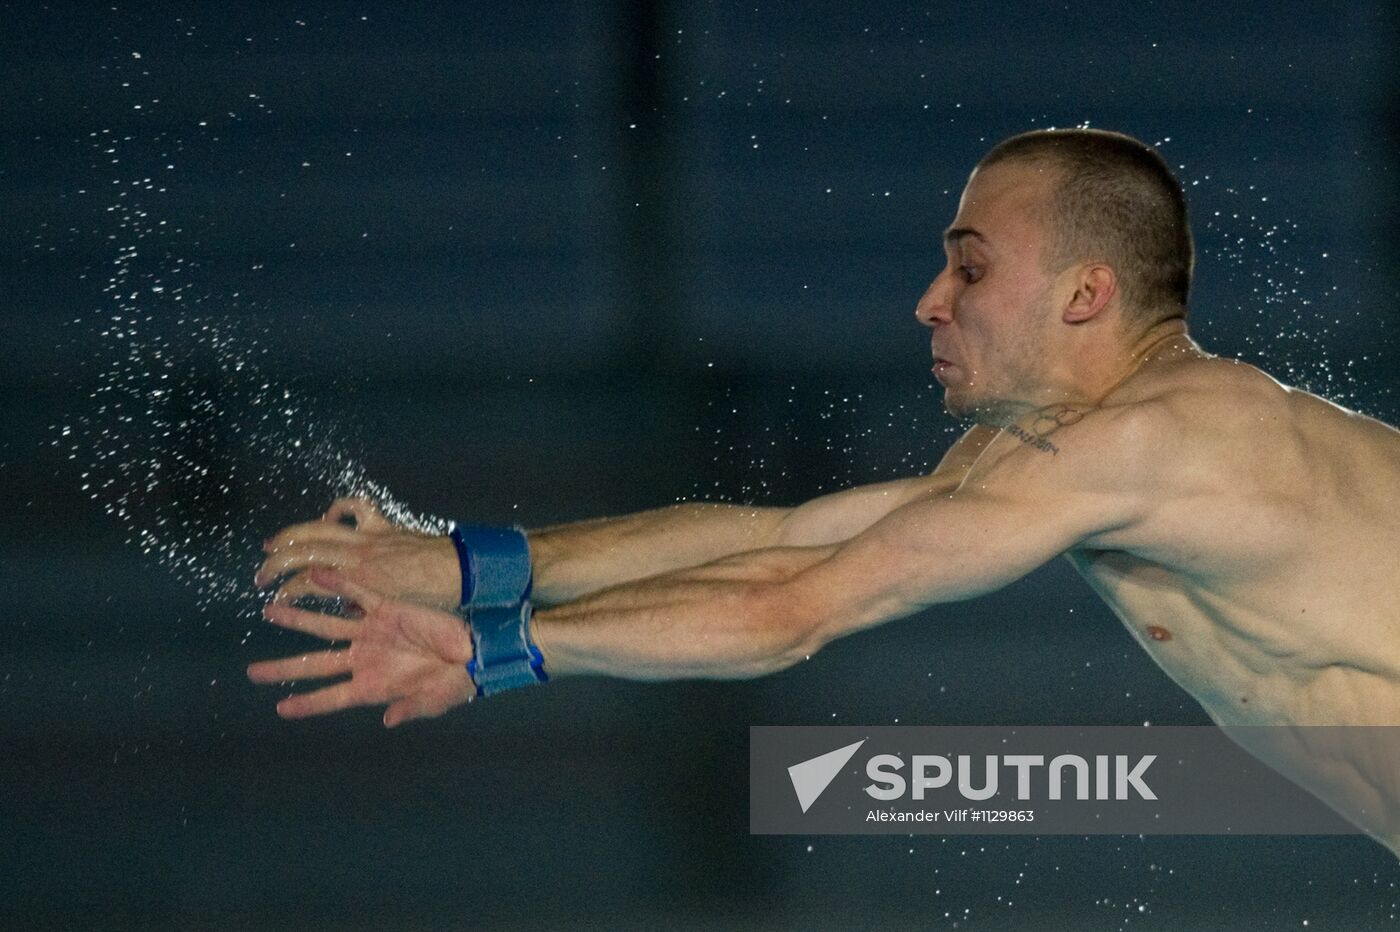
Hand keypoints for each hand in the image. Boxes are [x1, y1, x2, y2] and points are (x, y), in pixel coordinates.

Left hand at [247, 567, 474, 726]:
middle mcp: (365, 658)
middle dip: (284, 668)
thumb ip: (409, 709)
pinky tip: (316, 576)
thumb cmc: (455, 682)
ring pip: (326, 625)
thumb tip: (388, 721)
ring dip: (298, 619)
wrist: (475, 650)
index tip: (281, 708)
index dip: (306, 704)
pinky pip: (358, 593)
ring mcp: (373, 632)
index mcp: (372, 686)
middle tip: (253, 672)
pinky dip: (338, 585)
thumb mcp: (433, 701)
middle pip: (316, 664)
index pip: (332, 697)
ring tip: (270, 612)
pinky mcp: (387, 608)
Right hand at [256, 496, 459, 608]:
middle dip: (277, 562)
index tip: (275, 600)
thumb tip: (347, 607)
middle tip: (261, 574)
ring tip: (273, 544)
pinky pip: (357, 507)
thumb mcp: (395, 612)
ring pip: (320, 528)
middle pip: (304, 551)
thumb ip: (365, 608)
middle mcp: (359, 554)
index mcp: (360, 579)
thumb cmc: (435, 599)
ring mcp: (371, 535)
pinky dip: (339, 509)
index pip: (308, 583)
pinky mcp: (384, 526)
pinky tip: (329, 518)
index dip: (287, 592)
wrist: (465, 570)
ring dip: (293, 534)